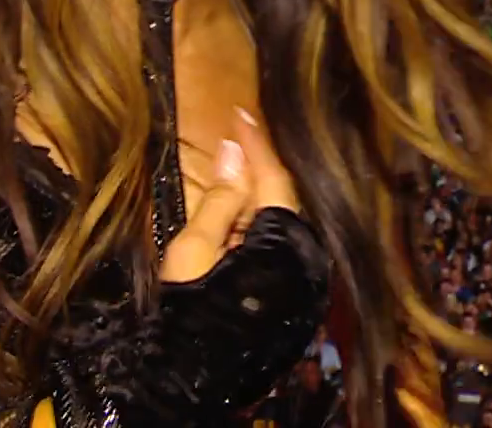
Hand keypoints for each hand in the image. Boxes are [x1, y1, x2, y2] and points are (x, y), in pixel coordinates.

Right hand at [58, 109, 324, 423]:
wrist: (192, 378)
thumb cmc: (189, 310)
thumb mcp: (195, 248)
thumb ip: (221, 199)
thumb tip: (235, 151)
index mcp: (282, 243)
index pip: (274, 179)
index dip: (256, 143)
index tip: (240, 112)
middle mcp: (301, 259)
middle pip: (281, 199)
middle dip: (256, 168)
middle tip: (232, 137)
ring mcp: (298, 280)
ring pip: (279, 223)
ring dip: (254, 196)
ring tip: (227, 173)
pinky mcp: (288, 295)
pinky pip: (276, 246)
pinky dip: (255, 224)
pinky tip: (234, 214)